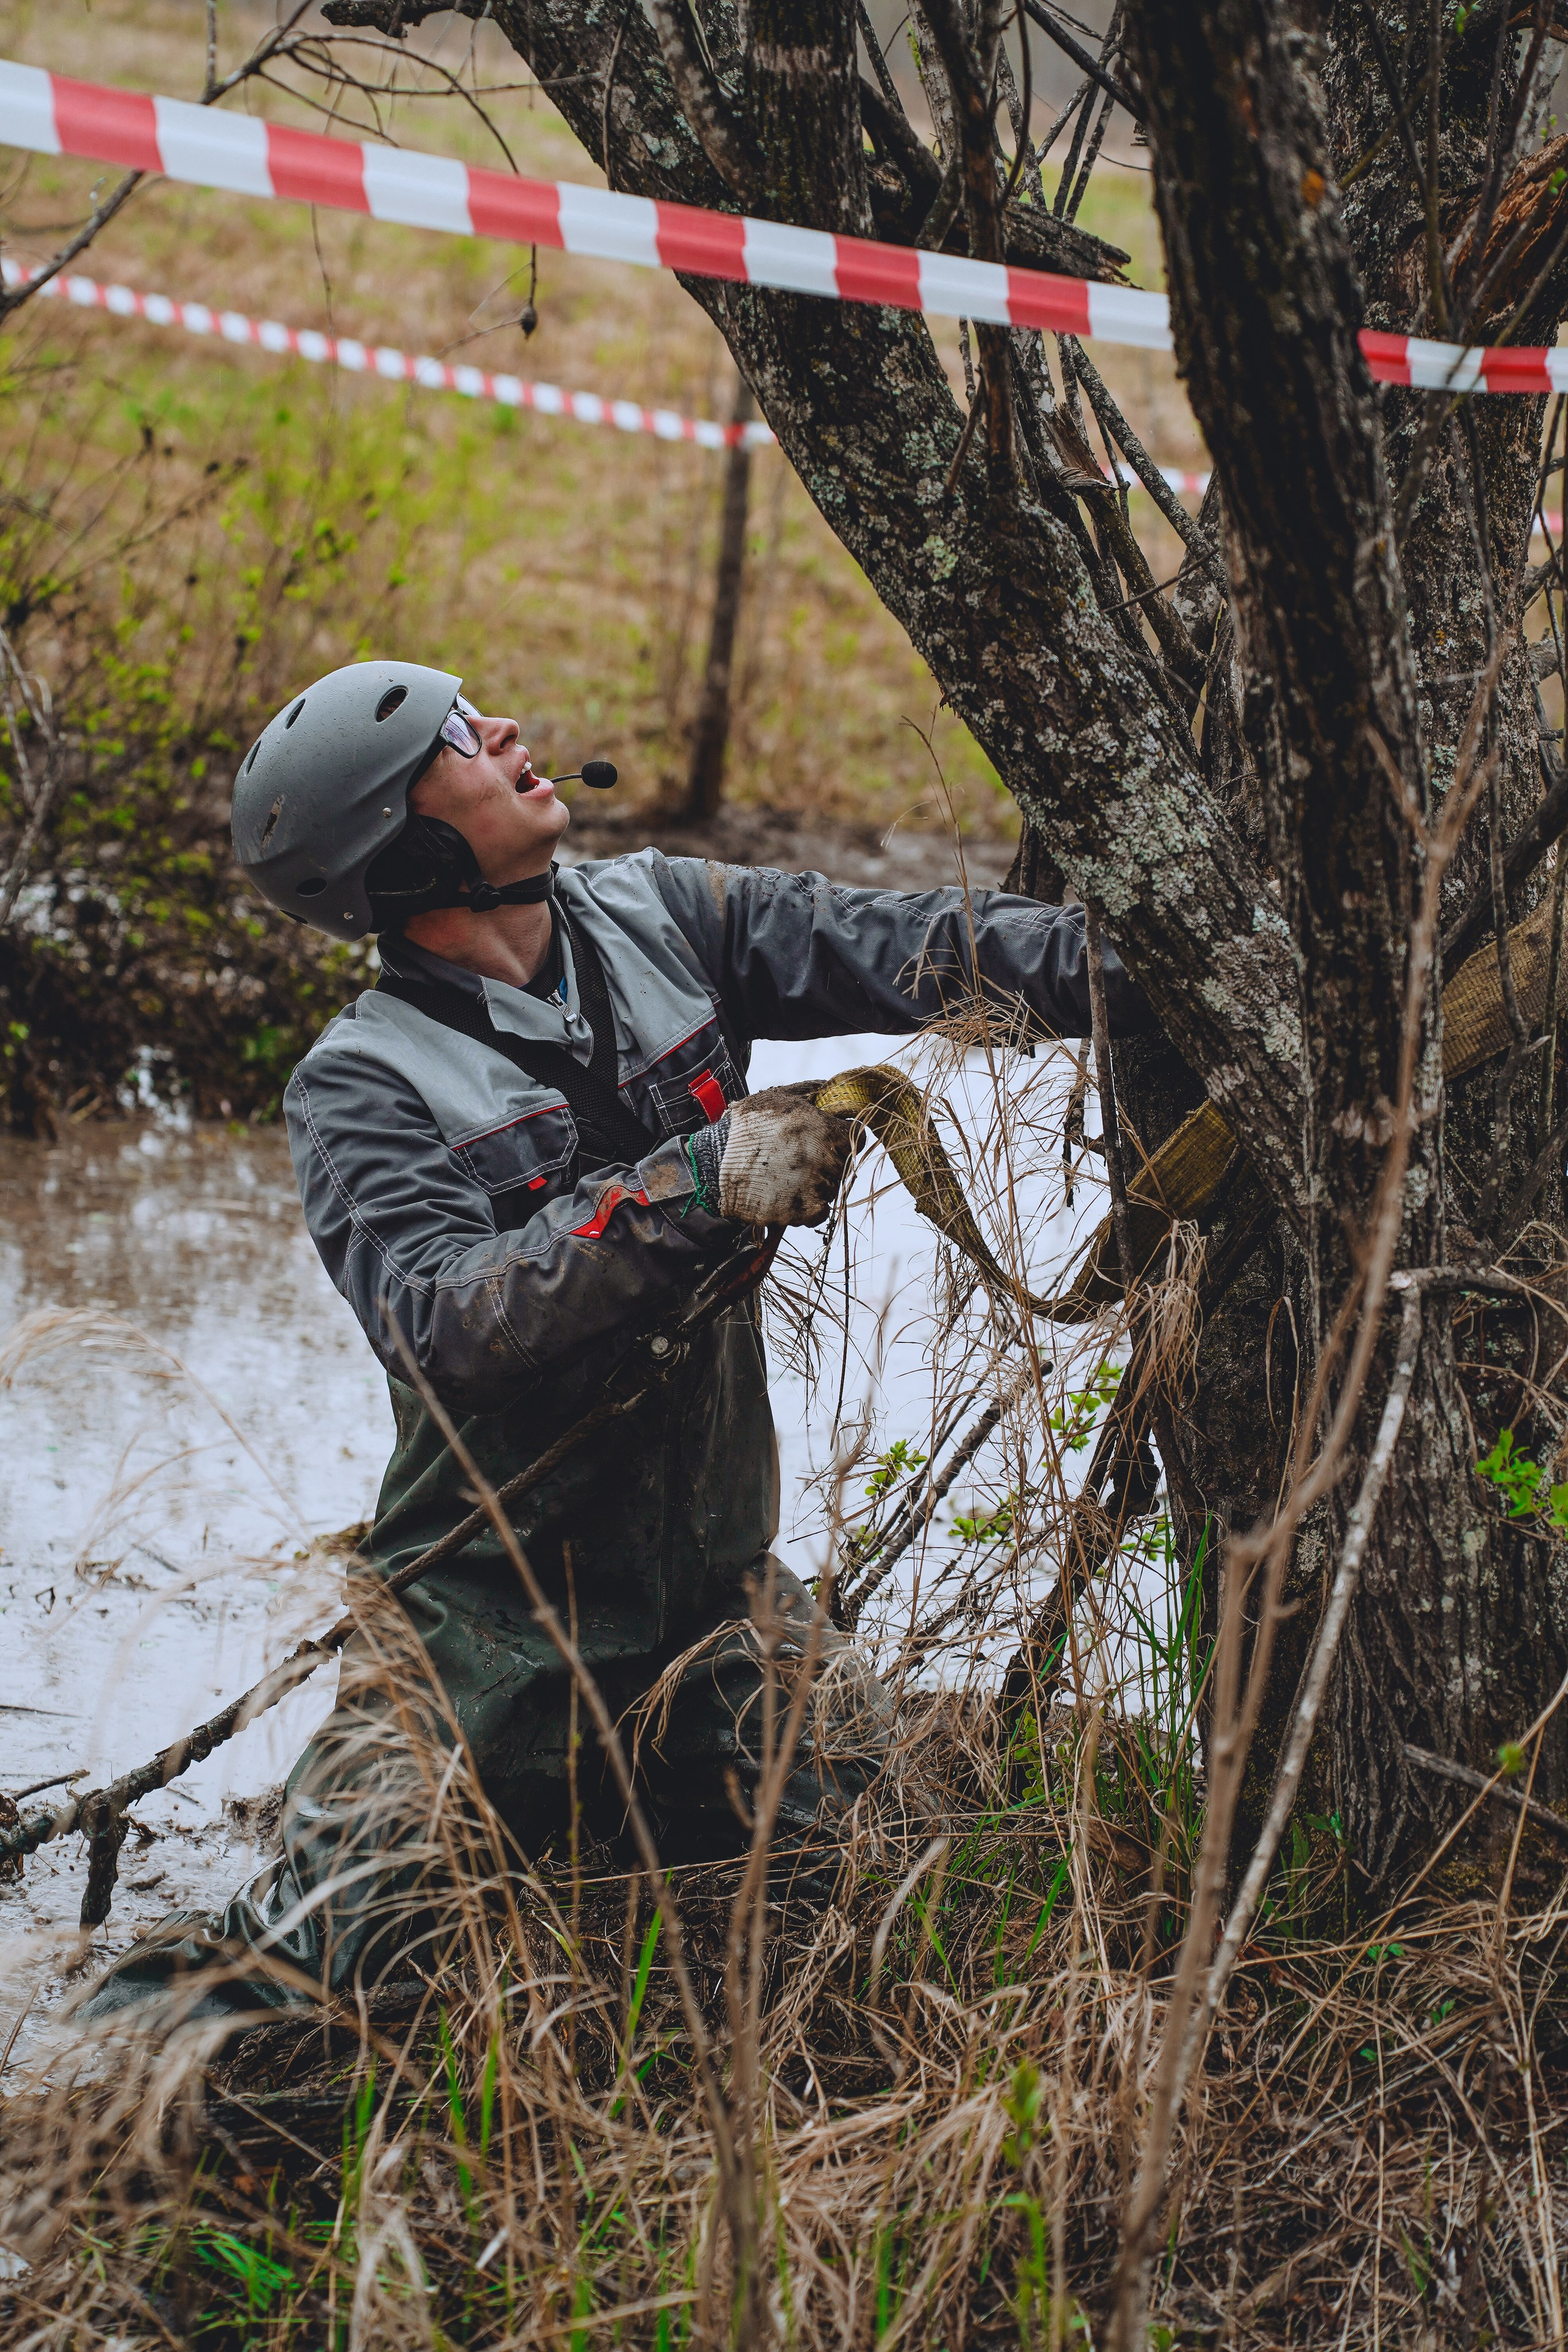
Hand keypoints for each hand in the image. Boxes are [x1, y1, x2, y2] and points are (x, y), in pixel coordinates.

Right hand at [717, 1087, 852, 1225]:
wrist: (714, 1162)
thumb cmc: (746, 1126)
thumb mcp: (780, 1097)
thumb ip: (813, 1092)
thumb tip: (835, 1088)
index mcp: (825, 1130)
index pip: (856, 1137)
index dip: (841, 1137)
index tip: (826, 1139)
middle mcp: (825, 1161)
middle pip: (843, 1165)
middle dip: (827, 1161)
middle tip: (799, 1158)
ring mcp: (813, 1189)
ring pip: (831, 1189)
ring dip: (816, 1185)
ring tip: (787, 1176)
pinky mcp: (798, 1212)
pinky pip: (819, 1214)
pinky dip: (808, 1208)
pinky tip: (789, 1195)